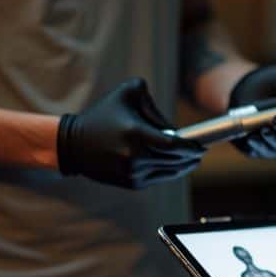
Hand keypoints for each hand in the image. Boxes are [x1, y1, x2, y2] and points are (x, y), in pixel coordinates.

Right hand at [57, 78, 204, 188]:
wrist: (74, 144)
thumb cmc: (103, 115)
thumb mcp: (126, 93)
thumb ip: (151, 99)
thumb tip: (172, 126)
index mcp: (135, 133)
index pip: (173, 145)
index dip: (191, 147)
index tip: (201, 145)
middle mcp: (134, 156)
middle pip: (175, 160)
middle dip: (191, 157)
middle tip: (200, 151)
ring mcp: (132, 173)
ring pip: (169, 171)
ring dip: (183, 166)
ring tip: (192, 159)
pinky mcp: (130, 183)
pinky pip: (158, 178)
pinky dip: (169, 172)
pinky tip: (176, 166)